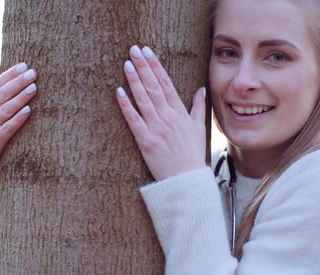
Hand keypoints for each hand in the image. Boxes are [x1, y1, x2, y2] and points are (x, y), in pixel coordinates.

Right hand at [0, 57, 37, 167]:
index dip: (10, 74)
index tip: (24, 65)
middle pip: (1, 94)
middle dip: (17, 83)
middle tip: (33, 73)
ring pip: (4, 109)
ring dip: (20, 98)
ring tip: (34, 88)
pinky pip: (6, 129)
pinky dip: (17, 120)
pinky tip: (28, 112)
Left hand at [116, 45, 206, 180]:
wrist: (187, 180)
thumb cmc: (192, 155)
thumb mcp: (199, 129)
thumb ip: (198, 108)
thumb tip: (200, 90)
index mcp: (180, 113)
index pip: (166, 83)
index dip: (156, 66)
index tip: (148, 52)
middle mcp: (168, 117)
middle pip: (154, 87)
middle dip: (143, 67)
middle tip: (134, 50)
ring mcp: (156, 128)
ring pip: (144, 99)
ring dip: (135, 80)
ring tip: (127, 64)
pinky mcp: (146, 141)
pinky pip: (134, 120)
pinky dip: (126, 105)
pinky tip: (119, 92)